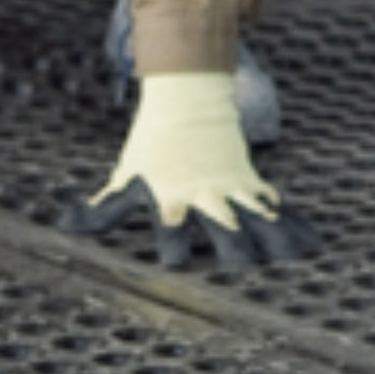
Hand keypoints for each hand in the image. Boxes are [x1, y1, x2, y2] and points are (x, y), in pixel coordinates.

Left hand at [61, 71, 316, 268]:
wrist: (190, 102)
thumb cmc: (151, 145)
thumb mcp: (126, 176)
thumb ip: (101, 210)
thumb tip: (65, 227)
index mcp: (171, 197)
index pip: (173, 232)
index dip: (174, 252)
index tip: (177, 266)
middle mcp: (205, 196)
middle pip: (228, 232)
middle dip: (237, 254)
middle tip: (243, 271)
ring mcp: (231, 188)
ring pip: (260, 220)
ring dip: (275, 242)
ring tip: (296, 263)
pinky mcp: (249, 182)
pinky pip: (273, 207)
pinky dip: (290, 225)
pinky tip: (308, 243)